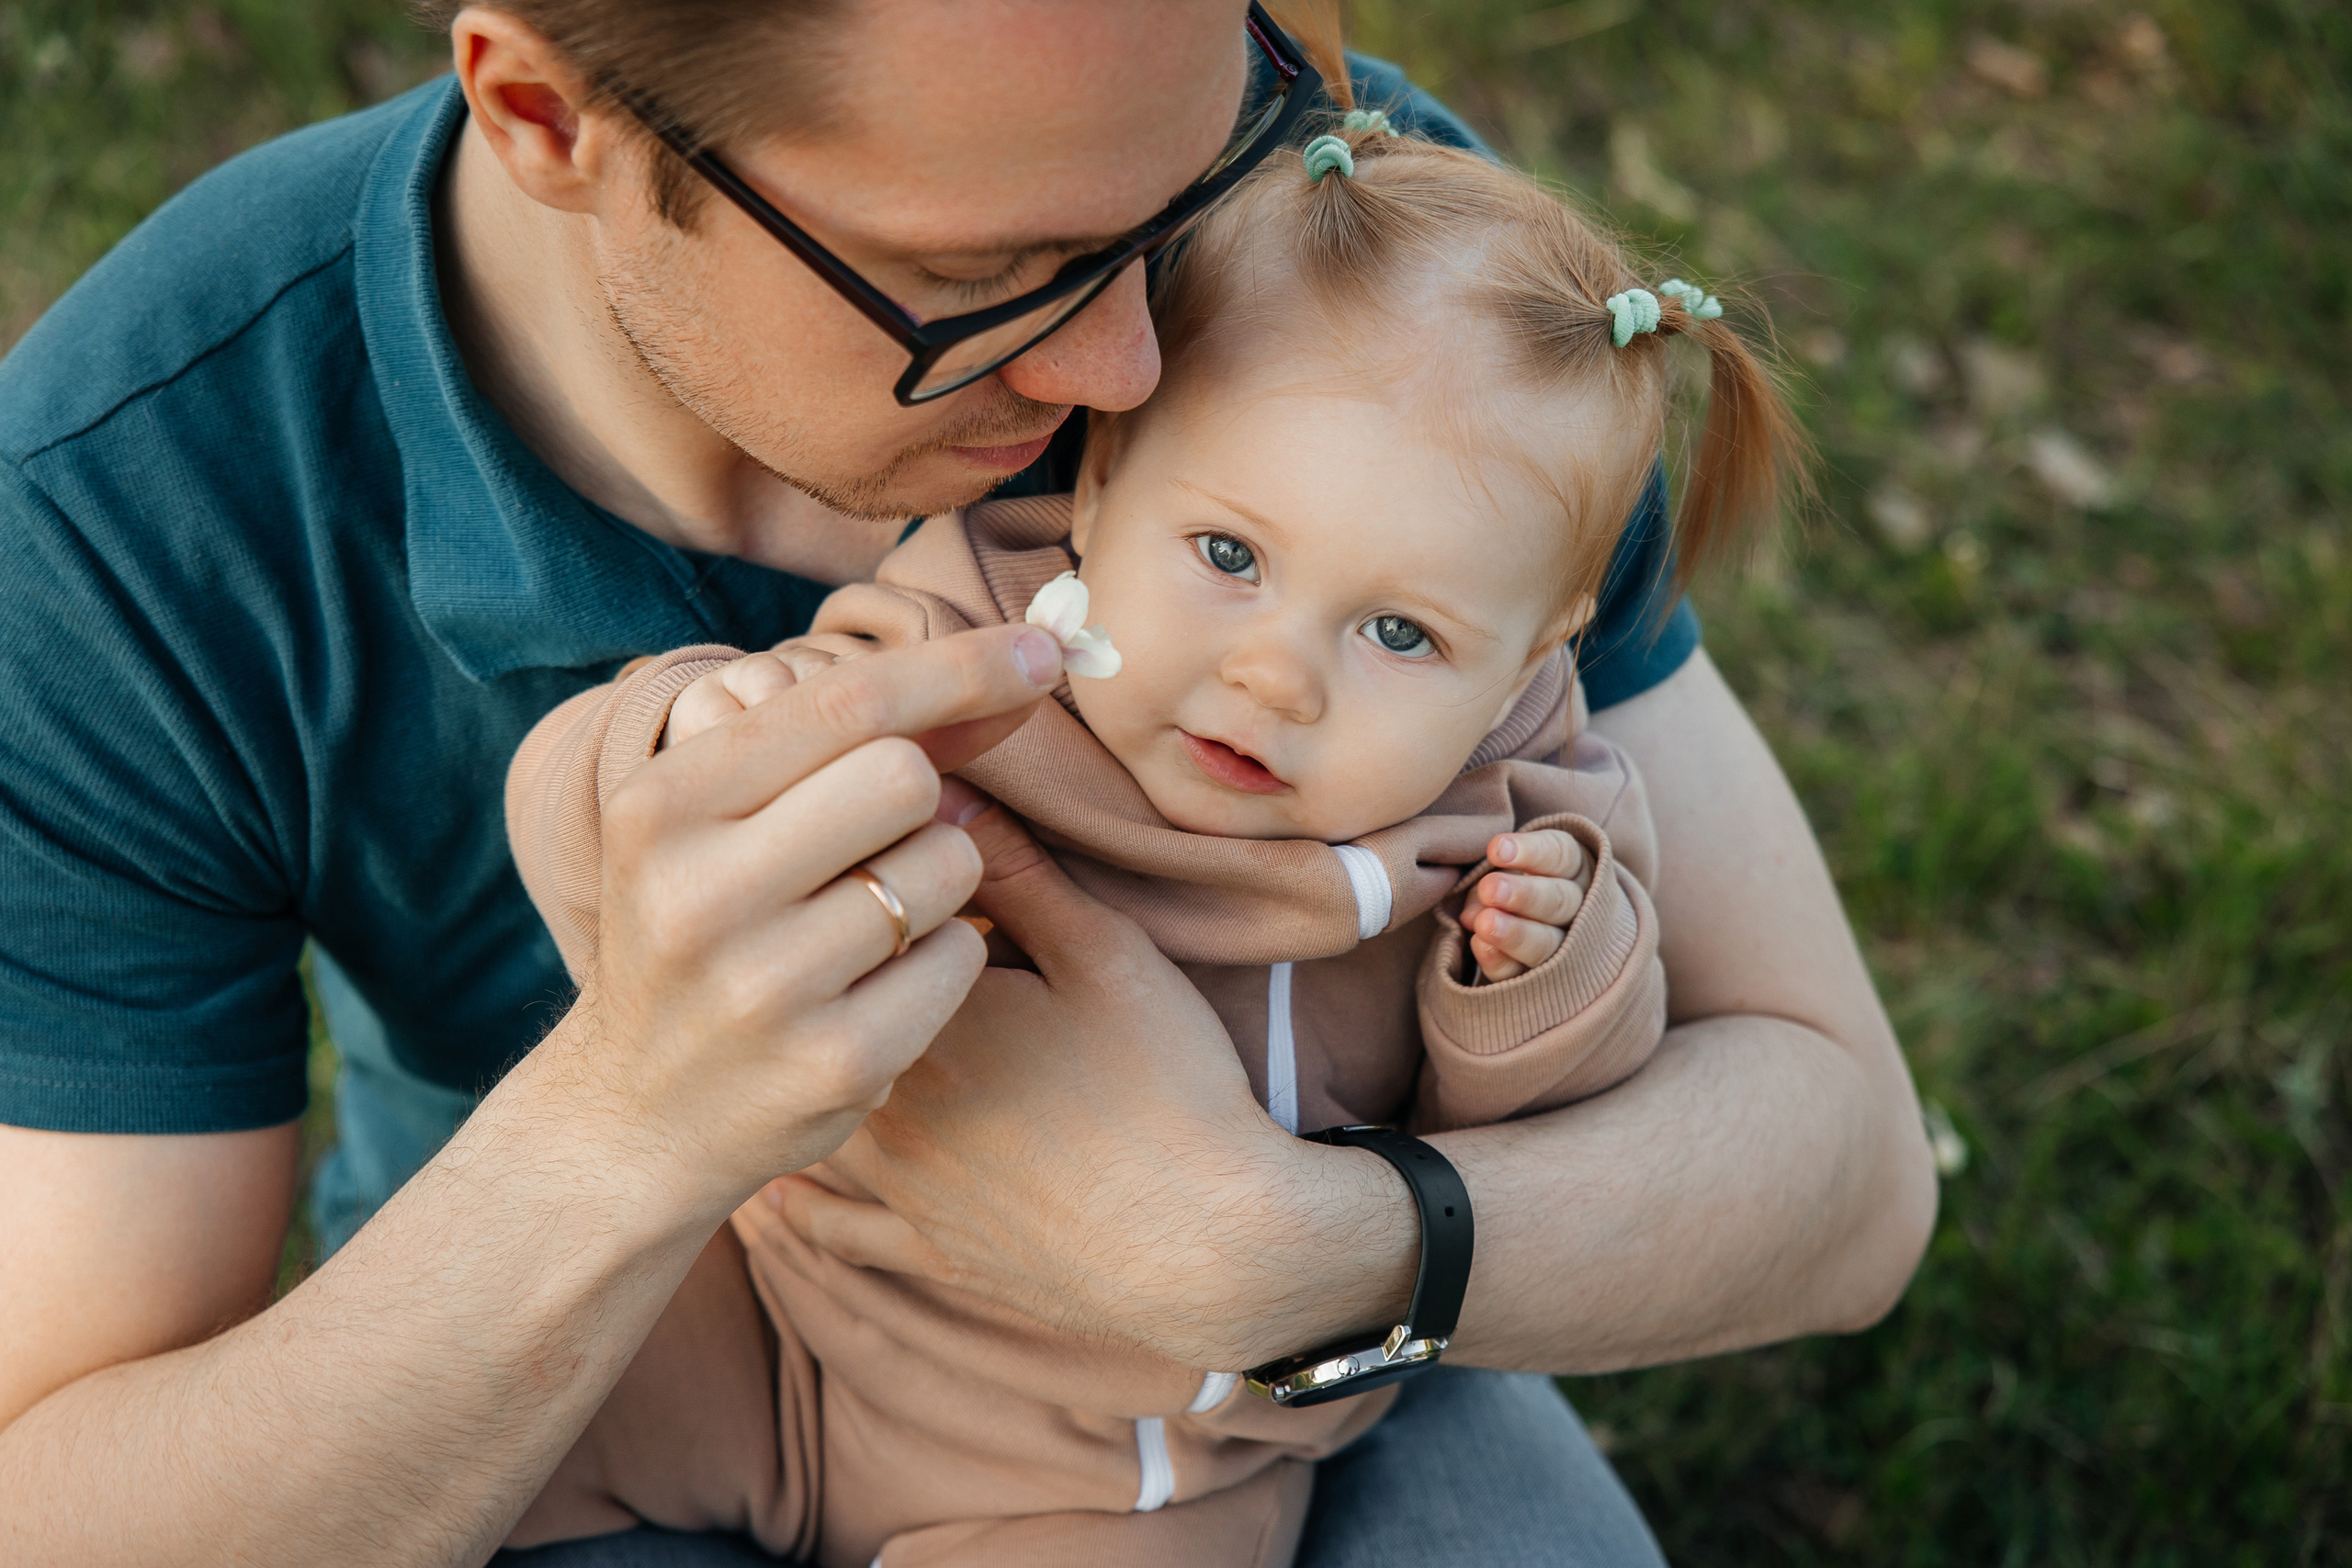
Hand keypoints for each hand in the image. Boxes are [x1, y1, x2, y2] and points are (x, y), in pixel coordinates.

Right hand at [560, 625, 1064, 1213]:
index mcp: (665, 805)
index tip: (1045, 651)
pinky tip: (877, 988)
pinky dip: (943, 959)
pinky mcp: (835, 1063)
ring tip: (864, 924)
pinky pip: (960, 956)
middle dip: (923, 798)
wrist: (636, 1113)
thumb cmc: (706, 930)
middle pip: (906, 776)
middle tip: (877, 844)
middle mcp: (701, 892)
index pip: (845, 702)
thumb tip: (1021, 668)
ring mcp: (766, 987)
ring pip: (948, 863)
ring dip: (937, 880)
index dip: (962, 667)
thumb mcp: (726, 821)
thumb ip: (855, 740)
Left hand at [757, 784, 1418, 1368]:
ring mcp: (903, 1187)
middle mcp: (888, 1101)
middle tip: (818, 942)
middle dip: (816, 979)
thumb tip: (939, 788)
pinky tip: (780, 1192)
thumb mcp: (1103, 951)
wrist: (1209, 1244)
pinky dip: (805, 1208)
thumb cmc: (1168, 1085)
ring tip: (777, 1034)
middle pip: (818, 1017)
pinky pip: (840, 1228)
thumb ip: (1015, 868)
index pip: (850, 931)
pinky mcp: (931, 1249)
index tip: (856, 859)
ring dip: (795, 1076)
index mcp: (923, 1014)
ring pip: (813, 1116)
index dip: (855, 894)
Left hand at [1464, 829, 1591, 981]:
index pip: (1560, 856)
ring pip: (1548, 942)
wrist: (1534, 920)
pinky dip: (1501, 961)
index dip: (1530, 852)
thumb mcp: (1508, 869)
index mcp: (1573, 869)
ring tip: (1484, 924)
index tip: (1496, 848)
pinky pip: (1524, 974)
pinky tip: (1481, 947)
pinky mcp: (1543, 979)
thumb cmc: (1514, 881)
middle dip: (1524, 895)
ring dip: (1515, 934)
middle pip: (1558, 900)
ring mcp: (1566, 947)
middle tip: (1490, 889)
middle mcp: (1578, 907)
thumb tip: (1472, 916)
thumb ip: (1494, 882)